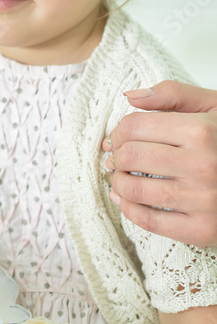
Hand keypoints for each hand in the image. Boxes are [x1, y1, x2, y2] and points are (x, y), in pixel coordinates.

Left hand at [103, 81, 216, 246]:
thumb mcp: (215, 107)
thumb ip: (173, 95)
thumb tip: (131, 97)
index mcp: (202, 131)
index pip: (133, 127)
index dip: (119, 131)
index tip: (120, 137)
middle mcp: (203, 165)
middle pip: (129, 156)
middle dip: (117, 156)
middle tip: (119, 157)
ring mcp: (204, 200)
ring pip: (133, 189)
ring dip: (118, 182)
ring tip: (122, 177)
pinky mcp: (203, 229)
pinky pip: (148, 221)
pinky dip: (128, 209)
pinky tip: (127, 200)